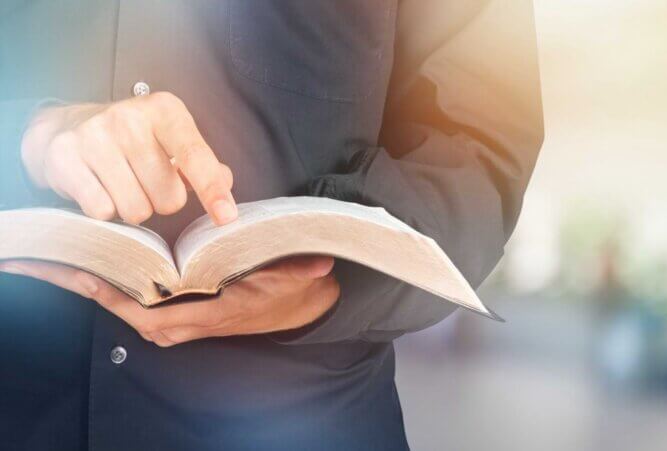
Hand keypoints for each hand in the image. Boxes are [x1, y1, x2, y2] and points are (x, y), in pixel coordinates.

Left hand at [0, 256, 338, 345]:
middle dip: (84, 283)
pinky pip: (130, 299)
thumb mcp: (292, 280)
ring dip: (87, 281)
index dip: (113, 294)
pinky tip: (84, 259)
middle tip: (44, 256)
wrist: (295, 306)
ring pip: (121, 303)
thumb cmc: (286, 292)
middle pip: (121, 306)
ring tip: (53, 253)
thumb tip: (318, 266)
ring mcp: (174, 318)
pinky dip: (104, 282)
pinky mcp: (172, 309)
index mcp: (204, 315)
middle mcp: (182, 322)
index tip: (84, 270)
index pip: (148, 312)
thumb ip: (298, 272)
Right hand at [21, 93, 236, 224]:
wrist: (69, 125)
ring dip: (134, 207)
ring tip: (122, 183)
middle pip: (169, 198)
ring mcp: (93, 135)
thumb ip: (204, 163)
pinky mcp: (64, 156)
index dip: (212, 190)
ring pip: (136, 210)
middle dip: (163, 200)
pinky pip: (102, 211)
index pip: (194, 156)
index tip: (226, 217)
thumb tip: (225, 181)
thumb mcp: (173, 139)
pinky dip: (105, 209)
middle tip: (146, 181)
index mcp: (164, 110)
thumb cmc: (135, 139)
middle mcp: (129, 118)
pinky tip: (99, 187)